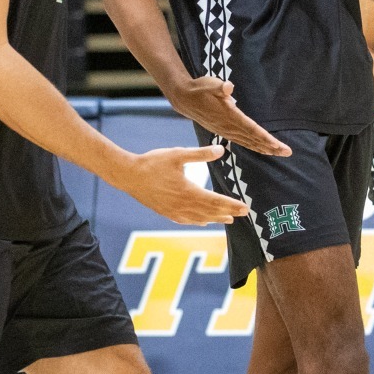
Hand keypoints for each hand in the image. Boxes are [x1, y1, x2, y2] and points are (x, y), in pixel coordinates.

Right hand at [117, 144, 248, 224]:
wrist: (129, 176)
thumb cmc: (153, 163)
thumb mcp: (177, 154)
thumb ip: (200, 154)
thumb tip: (221, 150)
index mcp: (188, 191)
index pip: (216, 201)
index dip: (231, 205)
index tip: (245, 207)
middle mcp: (183, 205)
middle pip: (210, 212)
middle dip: (228, 213)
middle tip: (243, 214)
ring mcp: (174, 211)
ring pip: (199, 219)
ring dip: (215, 219)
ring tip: (228, 220)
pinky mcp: (165, 213)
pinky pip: (186, 221)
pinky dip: (198, 222)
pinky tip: (203, 222)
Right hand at [168, 75, 290, 156]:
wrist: (185, 99)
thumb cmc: (200, 89)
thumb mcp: (209, 83)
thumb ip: (219, 85)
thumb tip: (228, 86)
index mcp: (229, 116)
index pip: (251, 129)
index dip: (265, 138)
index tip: (278, 145)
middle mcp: (229, 127)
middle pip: (254, 140)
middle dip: (271, 147)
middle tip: (288, 152)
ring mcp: (226, 131)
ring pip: (249, 143)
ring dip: (265, 148)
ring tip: (280, 153)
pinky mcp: (224, 132)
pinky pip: (243, 142)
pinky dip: (254, 146)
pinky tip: (262, 149)